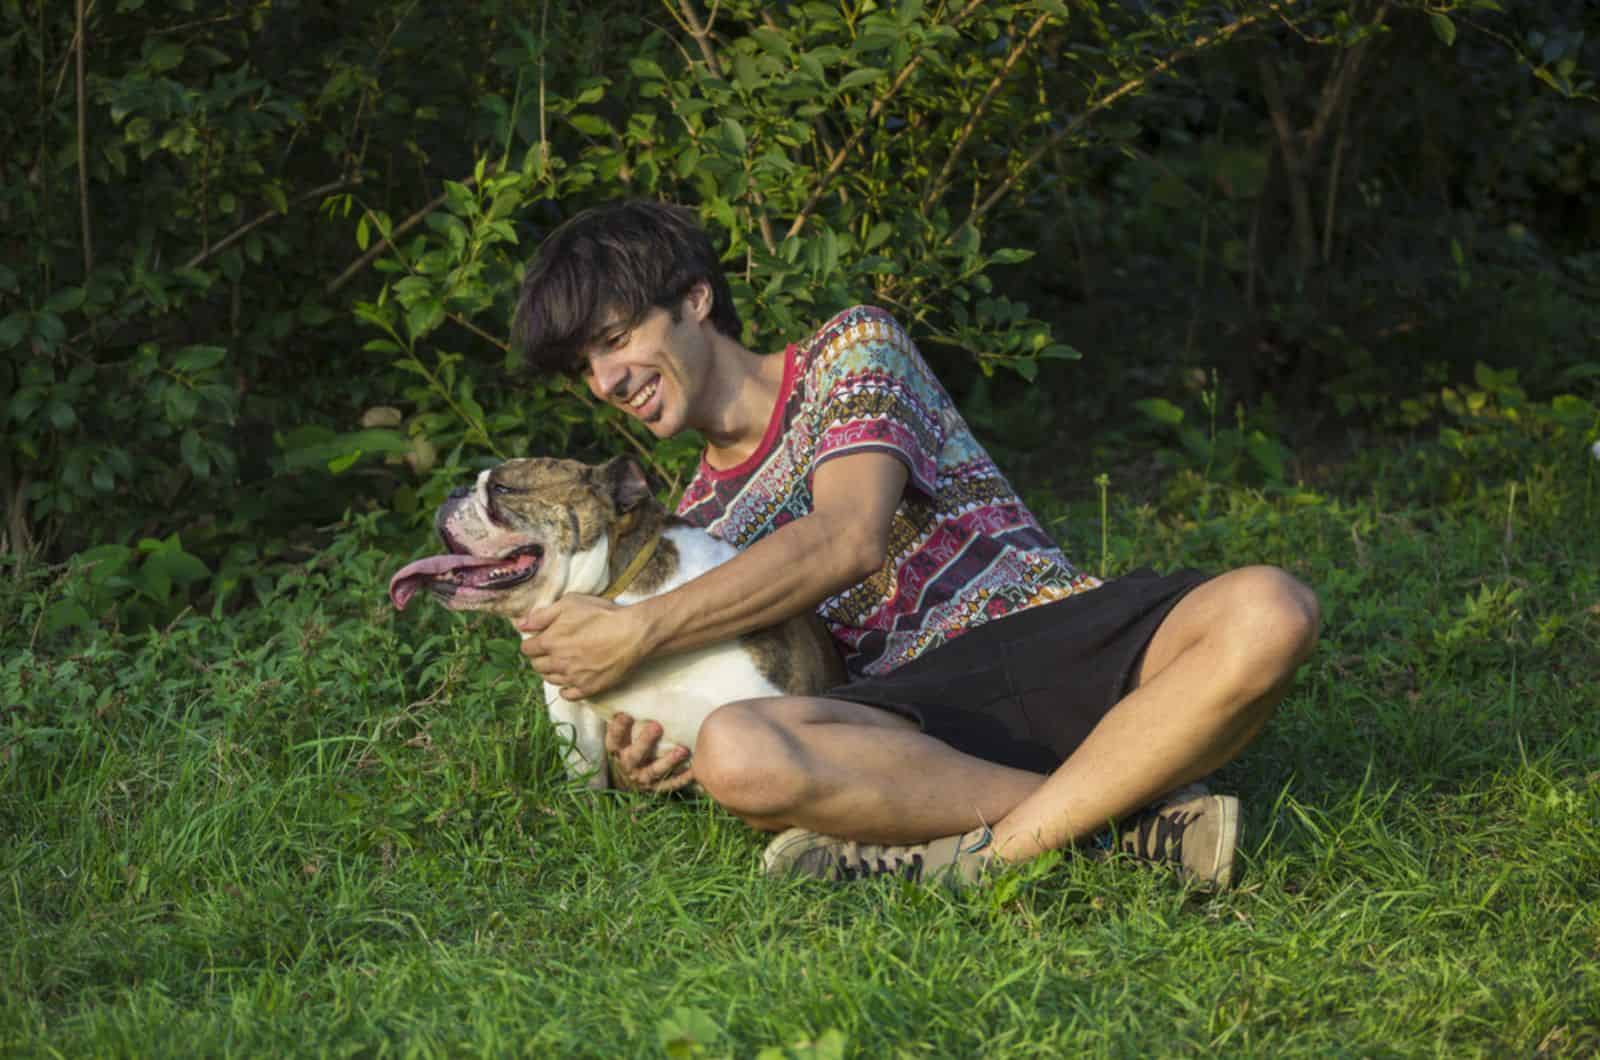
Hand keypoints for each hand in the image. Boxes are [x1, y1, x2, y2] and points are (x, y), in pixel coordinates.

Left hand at [517, 594, 649, 698]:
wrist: (632, 634)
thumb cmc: (601, 614)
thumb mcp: (569, 603)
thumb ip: (542, 615)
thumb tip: (521, 624)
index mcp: (549, 642)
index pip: (526, 649)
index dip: (531, 643)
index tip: (540, 639)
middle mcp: (557, 663)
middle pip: (537, 666)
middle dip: (540, 658)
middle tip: (551, 650)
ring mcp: (572, 678)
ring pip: (550, 680)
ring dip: (551, 672)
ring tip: (561, 663)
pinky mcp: (588, 688)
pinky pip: (568, 695)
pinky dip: (565, 690)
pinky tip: (570, 681)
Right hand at [604, 713, 695, 793]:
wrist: (633, 777)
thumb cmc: (632, 743)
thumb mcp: (625, 733)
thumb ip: (628, 716)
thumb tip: (628, 684)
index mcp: (618, 751)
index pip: (613, 740)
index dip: (617, 728)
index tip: (626, 714)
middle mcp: (628, 766)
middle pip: (634, 755)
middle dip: (645, 742)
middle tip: (657, 726)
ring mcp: (642, 779)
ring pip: (653, 772)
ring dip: (668, 762)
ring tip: (682, 750)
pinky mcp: (657, 789)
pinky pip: (670, 785)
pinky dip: (682, 779)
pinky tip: (694, 770)